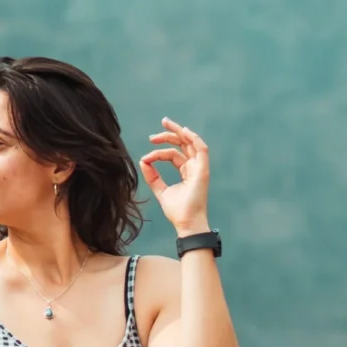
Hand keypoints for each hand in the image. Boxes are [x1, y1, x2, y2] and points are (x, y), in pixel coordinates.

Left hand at [139, 117, 210, 234]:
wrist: (186, 223)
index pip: (173, 154)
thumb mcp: (160, 191)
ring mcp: (200, 168)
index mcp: (186, 171)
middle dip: (170, 134)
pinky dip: (193, 138)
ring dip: (179, 132)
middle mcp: (194, 167)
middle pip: (183, 144)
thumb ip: (152, 177)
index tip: (146, 157)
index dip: (159, 152)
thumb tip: (143, 161)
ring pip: (191, 143)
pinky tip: (183, 130)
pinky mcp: (203, 170)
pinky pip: (201, 149)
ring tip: (165, 123)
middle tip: (156, 130)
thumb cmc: (177, 211)